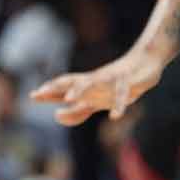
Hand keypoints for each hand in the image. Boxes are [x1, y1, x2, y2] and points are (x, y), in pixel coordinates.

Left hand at [31, 43, 169, 125]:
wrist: (147, 62)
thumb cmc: (118, 83)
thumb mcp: (96, 101)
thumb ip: (78, 111)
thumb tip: (57, 117)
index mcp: (87, 83)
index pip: (64, 86)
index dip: (49, 90)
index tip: (32, 96)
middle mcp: (96, 80)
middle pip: (73, 81)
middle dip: (57, 87)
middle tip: (40, 93)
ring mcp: (112, 79)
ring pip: (94, 82)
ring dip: (81, 90)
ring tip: (69, 99)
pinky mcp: (129, 82)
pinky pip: (123, 94)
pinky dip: (119, 104)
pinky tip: (114, 116)